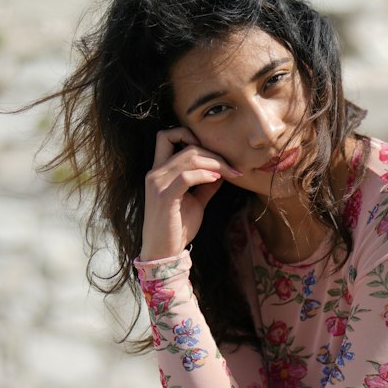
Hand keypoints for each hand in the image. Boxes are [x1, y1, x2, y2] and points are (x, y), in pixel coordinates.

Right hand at [141, 127, 240, 260]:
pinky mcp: (164, 196)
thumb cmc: (178, 228)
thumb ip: (205, 185)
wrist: (164, 253)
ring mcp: (157, 183)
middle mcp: (155, 173)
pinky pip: (187, 176)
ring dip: (214, 163)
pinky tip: (217, 180)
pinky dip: (204, 174)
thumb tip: (222, 171)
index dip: (189, 135)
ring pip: (189, 157)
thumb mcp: (196, 202)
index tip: (213, 152)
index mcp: (159, 170)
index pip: (167, 135)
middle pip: (185, 144)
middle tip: (232, 166)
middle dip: (212, 152)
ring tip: (229, 173)